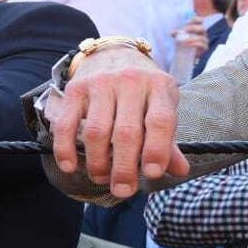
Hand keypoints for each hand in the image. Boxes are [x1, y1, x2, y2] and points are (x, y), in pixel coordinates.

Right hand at [48, 48, 187, 198]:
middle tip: (123, 191)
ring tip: (102, 179)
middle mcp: (131, 82)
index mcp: (160, 87)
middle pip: (126, 132)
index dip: (156, 150)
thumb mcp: (162, 106)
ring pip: (96, 131)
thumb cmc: (144, 91)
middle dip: (124, 167)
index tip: (153, 174)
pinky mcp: (75, 89)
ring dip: (98, 162)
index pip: (159, 121)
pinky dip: (66, 148)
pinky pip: (66, 124)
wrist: (114, 55)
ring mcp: (101, 84)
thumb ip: (169, 140)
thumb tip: (181, 171)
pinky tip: (71, 167)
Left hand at [174, 18, 207, 52]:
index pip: (200, 20)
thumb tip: (171, 33)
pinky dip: (195, 44)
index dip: (195, 20)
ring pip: (201, 38)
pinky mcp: (205, 48)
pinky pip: (202, 45)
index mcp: (198, 28)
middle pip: (202, 28)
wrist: (189, 54)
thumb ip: (177, 34)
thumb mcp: (180, 36)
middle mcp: (203, 33)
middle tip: (184, 30)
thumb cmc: (185, 42)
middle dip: (192, 28)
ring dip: (191, 38)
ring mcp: (205, 41)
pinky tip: (188, 45)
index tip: (187, 22)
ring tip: (183, 41)